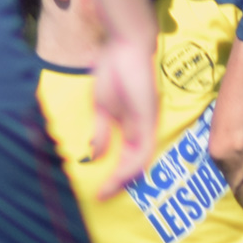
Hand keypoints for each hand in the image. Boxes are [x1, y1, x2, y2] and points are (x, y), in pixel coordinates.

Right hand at [87, 32, 158, 199]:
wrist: (126, 46)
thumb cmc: (114, 71)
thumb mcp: (102, 108)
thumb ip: (100, 132)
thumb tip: (94, 156)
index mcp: (132, 125)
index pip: (127, 157)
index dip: (114, 175)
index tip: (99, 190)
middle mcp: (143, 128)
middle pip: (134, 164)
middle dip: (118, 183)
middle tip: (102, 197)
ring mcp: (147, 124)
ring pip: (140, 161)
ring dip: (123, 179)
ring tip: (107, 191)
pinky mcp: (148, 118)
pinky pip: (143, 150)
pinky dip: (131, 166)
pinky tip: (119, 176)